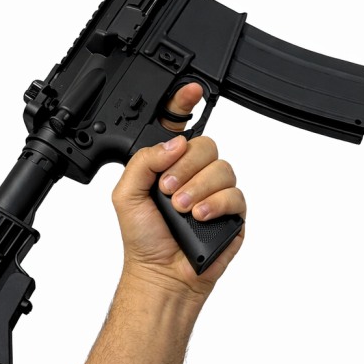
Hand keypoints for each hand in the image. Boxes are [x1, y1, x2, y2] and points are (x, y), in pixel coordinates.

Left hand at [112, 84, 245, 299]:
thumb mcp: (126, 193)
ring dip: (199, 188)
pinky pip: (236, 194)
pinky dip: (216, 203)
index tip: (191, 90)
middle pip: (207, 145)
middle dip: (186, 166)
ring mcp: (215, 191)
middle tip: (168, 190)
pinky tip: (200, 216)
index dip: (185, 103)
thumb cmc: (143, 237)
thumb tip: (175, 143)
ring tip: (182, 209)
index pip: (180, 125)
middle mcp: (194, 173)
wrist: (161, 274)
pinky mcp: (233, 212)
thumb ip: (144, 160)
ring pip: (223, 167)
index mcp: (169, 162)